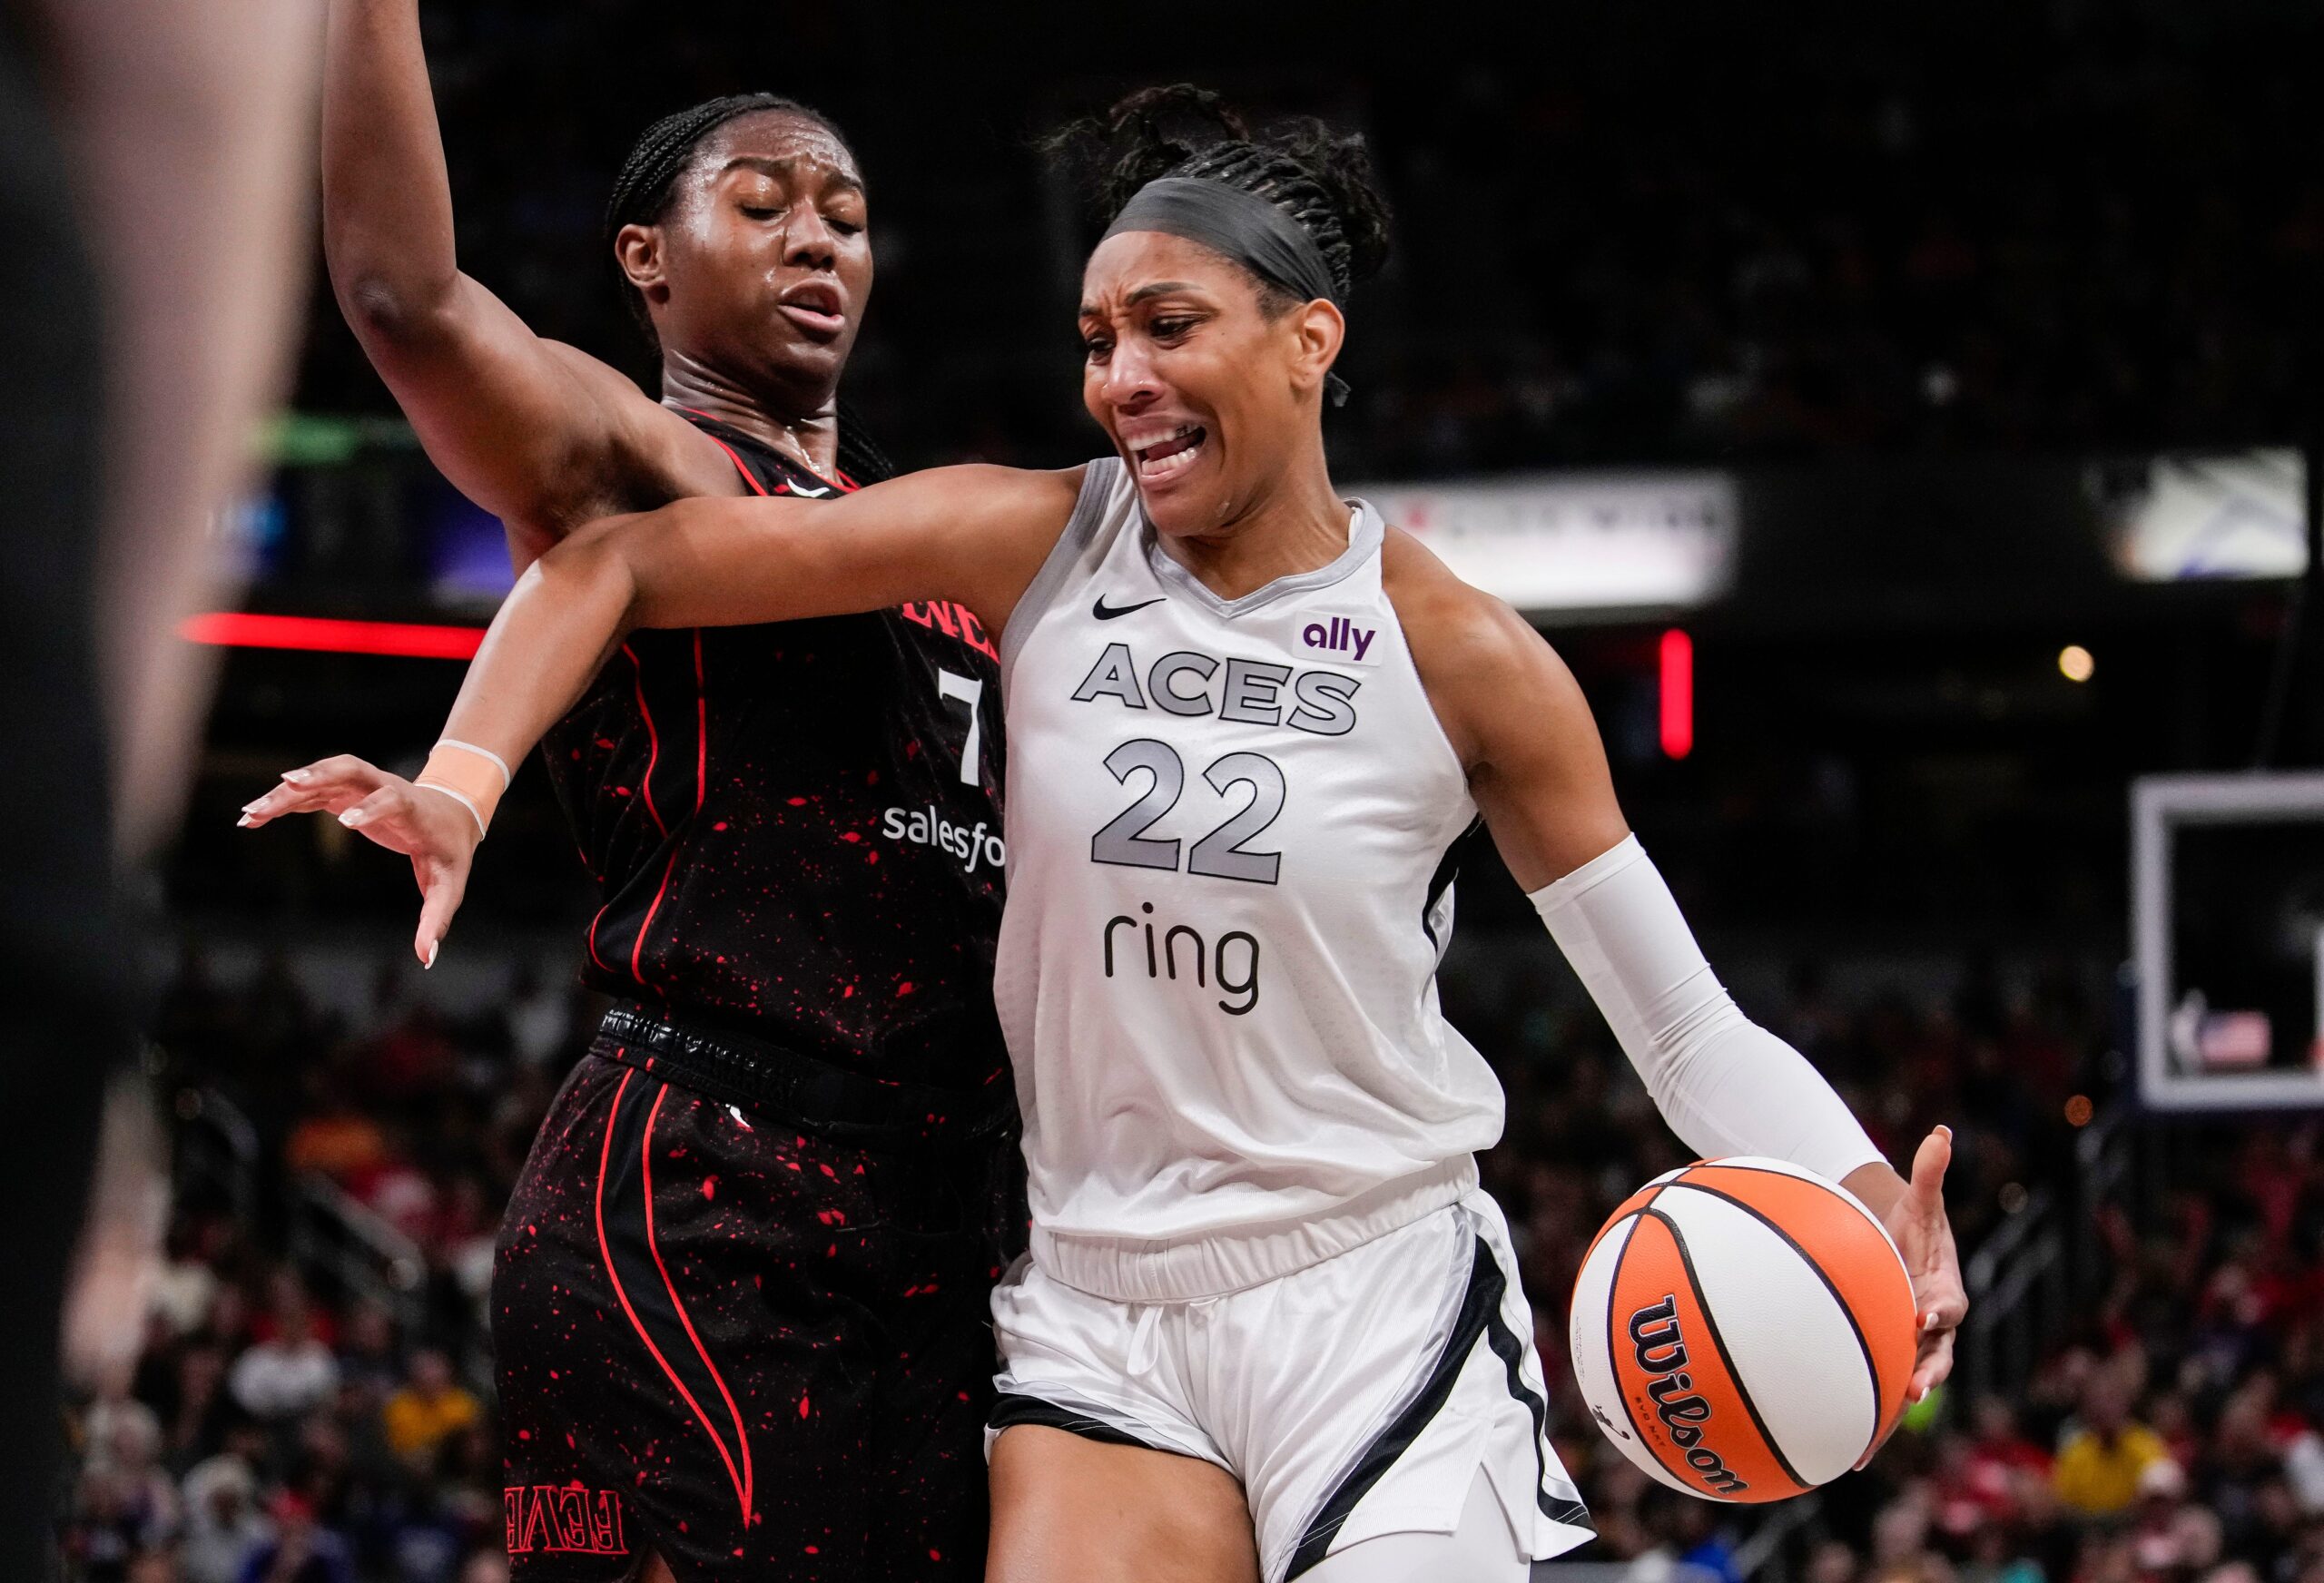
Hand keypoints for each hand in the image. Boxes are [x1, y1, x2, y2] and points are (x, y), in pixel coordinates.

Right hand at [240, 754, 479, 965]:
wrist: (453, 812)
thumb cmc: (449, 851)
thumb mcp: (449, 885)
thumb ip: (437, 918)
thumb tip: (427, 958)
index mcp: (412, 809)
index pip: (392, 799)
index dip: (371, 808)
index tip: (346, 823)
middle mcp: (385, 787)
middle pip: (350, 769)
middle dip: (319, 775)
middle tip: (287, 786)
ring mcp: (362, 785)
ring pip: (323, 775)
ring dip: (287, 790)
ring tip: (250, 813)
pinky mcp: (345, 791)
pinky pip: (310, 790)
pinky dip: (282, 800)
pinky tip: (251, 817)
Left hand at [1886, 1125, 1967, 1403]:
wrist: (1897, 1250)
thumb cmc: (1910, 1226)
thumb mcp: (1918, 1202)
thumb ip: (1929, 1174)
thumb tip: (1941, 1132)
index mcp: (1945, 1291)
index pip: (1949, 1306)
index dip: (1940, 1311)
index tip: (1924, 1315)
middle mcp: (1934, 1325)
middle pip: (1939, 1354)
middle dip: (1930, 1372)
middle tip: (1915, 1387)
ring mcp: (1915, 1345)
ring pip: (1915, 1376)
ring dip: (1902, 1399)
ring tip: (1885, 1425)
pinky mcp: (1894, 1354)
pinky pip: (1888, 1386)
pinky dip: (1877, 1413)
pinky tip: (1857, 1449)